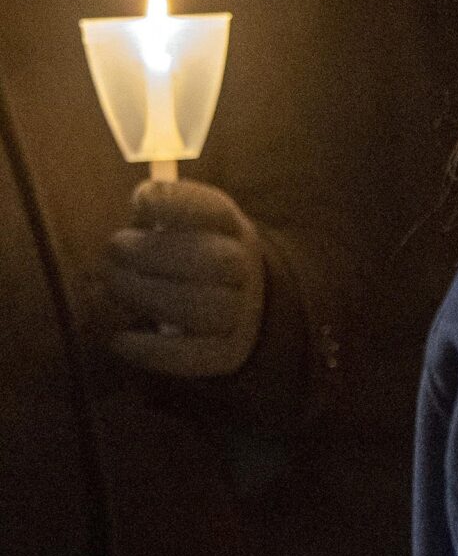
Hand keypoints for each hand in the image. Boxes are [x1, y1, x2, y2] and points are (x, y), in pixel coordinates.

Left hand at [106, 179, 264, 378]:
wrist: (232, 305)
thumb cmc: (185, 255)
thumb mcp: (178, 223)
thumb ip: (160, 210)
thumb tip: (145, 199)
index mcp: (231, 229)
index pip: (217, 212)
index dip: (178, 204)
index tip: (141, 200)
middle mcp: (245, 270)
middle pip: (216, 262)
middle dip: (153, 254)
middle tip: (114, 250)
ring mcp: (241, 314)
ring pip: (203, 309)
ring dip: (147, 297)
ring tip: (116, 286)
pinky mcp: (225, 353)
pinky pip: (191, 356)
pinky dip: (149, 349)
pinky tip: (121, 339)